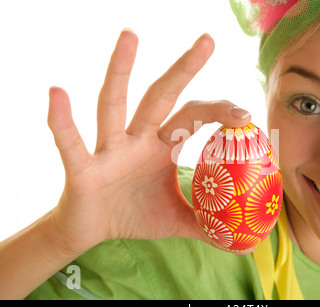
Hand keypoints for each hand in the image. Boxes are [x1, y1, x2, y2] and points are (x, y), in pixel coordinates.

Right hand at [47, 30, 250, 254]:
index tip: (244, 113)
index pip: (193, 119)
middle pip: (161, 97)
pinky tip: (58, 94)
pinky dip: (63, 122)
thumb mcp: (177, 220)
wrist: (92, 229)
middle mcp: (137, 139)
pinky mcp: (82, 167)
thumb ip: (207, 224)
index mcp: (162, 147)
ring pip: (114, 104)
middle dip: (183, 70)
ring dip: (121, 71)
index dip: (217, 112)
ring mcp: (109, 149)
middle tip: (208, 40)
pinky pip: (71, 143)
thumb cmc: (135, 215)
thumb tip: (240, 241)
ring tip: (131, 35)